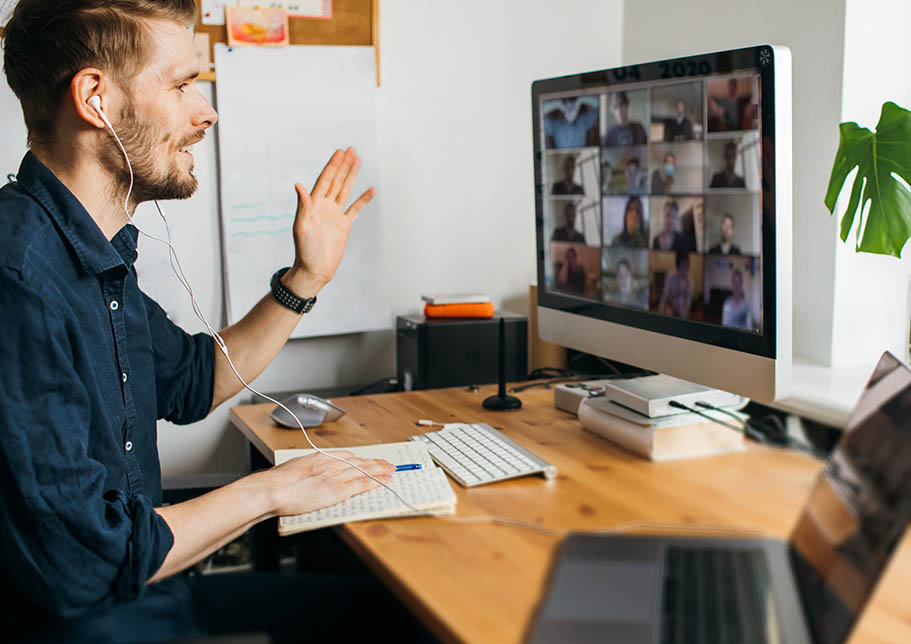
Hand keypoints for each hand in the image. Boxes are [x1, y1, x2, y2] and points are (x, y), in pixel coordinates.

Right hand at [264, 450, 393, 516]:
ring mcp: (336, 476)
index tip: (368, 460)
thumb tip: (307, 471)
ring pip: (365, 471)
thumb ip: (306, 468)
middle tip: (388, 463)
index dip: (361, 459)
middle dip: (376, 463)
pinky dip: (376, 482)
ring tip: (392, 470)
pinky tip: (385, 481)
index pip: (348, 456)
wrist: (274, 489)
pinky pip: (362, 485)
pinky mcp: (338, 490)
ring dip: (381, 471)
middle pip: (360, 461)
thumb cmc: (278, 481)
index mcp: (321, 457)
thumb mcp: (295, 467)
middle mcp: (332, 464)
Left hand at [284, 147, 375, 297]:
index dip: (332, 165)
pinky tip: (370, 190)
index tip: (339, 152)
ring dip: (351, 175)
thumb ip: (303, 206)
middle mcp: (325, 206)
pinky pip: (355, 208)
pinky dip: (363, 199)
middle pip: (336, 180)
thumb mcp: (302, 227)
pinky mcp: (344, 225)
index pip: (325, 180)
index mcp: (314, 204)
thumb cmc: (305, 251)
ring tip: (358, 160)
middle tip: (351, 149)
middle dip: (343, 165)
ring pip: (345, 190)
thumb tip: (299, 185)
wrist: (315, 270)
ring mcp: (335, 214)